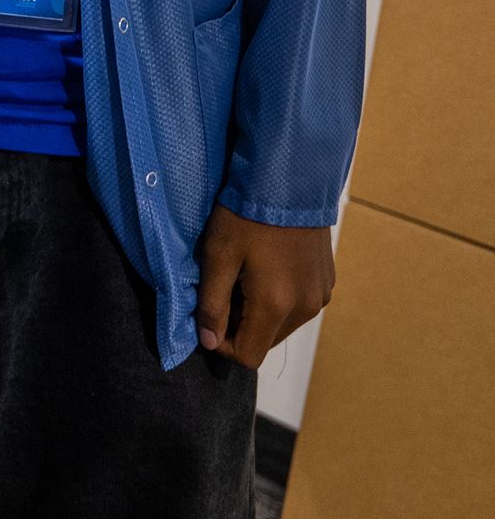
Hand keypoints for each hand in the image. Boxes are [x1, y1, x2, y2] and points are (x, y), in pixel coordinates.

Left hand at [193, 204, 333, 366]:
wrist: (289, 181)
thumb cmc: (245, 216)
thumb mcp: (218, 256)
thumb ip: (212, 304)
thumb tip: (208, 342)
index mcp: (277, 306)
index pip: (249, 355)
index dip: (223, 344)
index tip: (208, 317)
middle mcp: (305, 308)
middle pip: (266, 340)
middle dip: (240, 325)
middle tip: (223, 289)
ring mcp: (320, 295)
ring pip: (283, 324)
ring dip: (260, 312)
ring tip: (243, 275)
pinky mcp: (327, 281)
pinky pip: (299, 305)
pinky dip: (280, 298)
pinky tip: (266, 267)